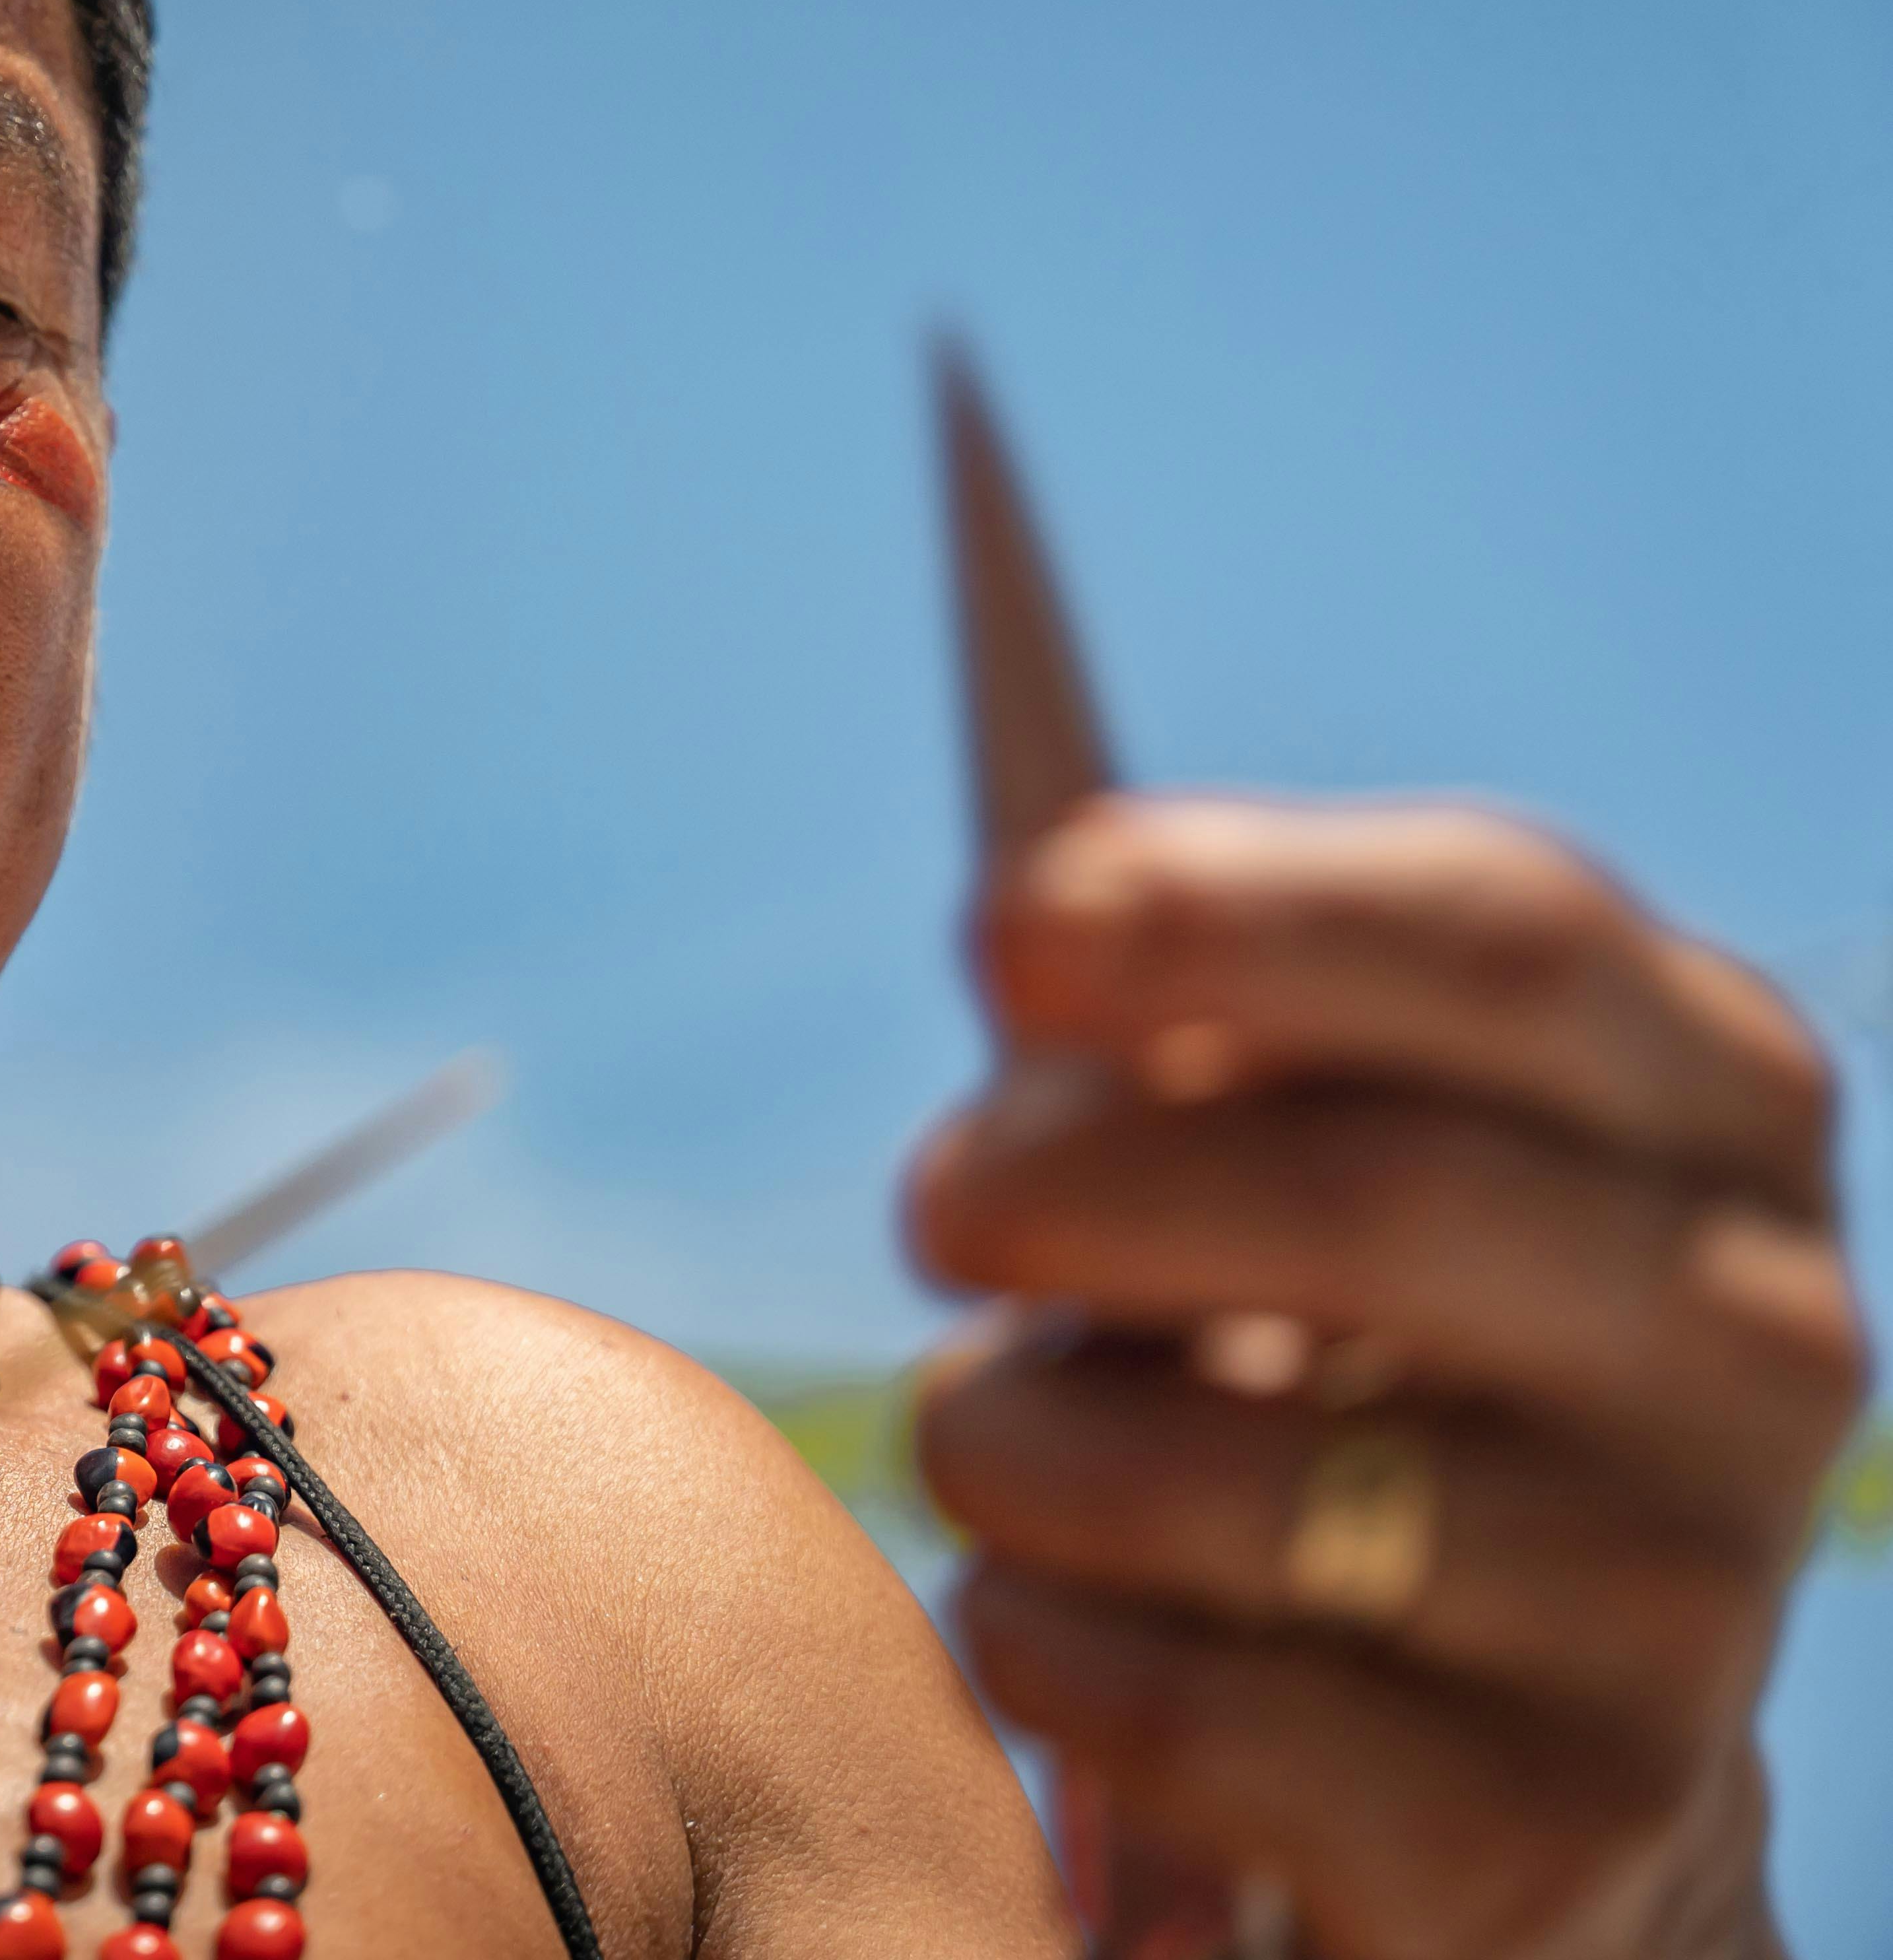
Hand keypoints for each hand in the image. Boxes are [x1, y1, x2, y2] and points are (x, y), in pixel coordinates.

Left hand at [910, 796, 1868, 1959]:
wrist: (1468, 1719)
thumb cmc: (1318, 1332)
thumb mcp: (1286, 1118)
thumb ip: (1181, 979)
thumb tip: (1018, 858)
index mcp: (1710, 1099)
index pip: (1506, 931)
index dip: (1233, 910)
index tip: (1005, 935)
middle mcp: (1756, 1336)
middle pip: (1384, 1193)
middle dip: (1086, 1187)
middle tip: (934, 1209)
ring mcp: (1688, 1604)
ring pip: (1262, 1485)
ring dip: (1025, 1446)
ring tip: (984, 1446)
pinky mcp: (1560, 1832)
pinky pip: (1200, 1712)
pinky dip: (1042, 1647)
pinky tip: (1040, 1625)